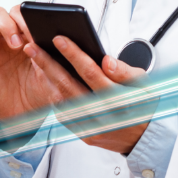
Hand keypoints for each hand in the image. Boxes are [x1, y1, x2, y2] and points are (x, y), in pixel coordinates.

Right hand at [0, 5, 57, 122]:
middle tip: (30, 37)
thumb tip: (63, 41)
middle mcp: (17, 36)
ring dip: (6, 24)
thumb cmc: (41, 94)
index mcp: (36, 37)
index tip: (45, 28)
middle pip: (15, 11)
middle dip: (22, 19)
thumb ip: (55, 58)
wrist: (24, 116)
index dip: (38, 17)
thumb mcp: (55, 76)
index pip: (34, 14)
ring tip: (15, 43)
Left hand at [23, 36, 154, 154]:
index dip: (73, 54)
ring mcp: (92, 128)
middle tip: (33, 48)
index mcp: (118, 99)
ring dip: (46, 80)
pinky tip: (48, 82)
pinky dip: (54, 97)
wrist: (145, 138)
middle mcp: (103, 115)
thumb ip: (125, 71)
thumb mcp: (144, 84)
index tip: (58, 39)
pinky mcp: (85, 136)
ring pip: (62, 101)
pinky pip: (64, 115)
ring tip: (36, 61)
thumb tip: (106, 61)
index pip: (90, 72)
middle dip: (48, 64)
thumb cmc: (145, 105)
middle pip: (68, 85)